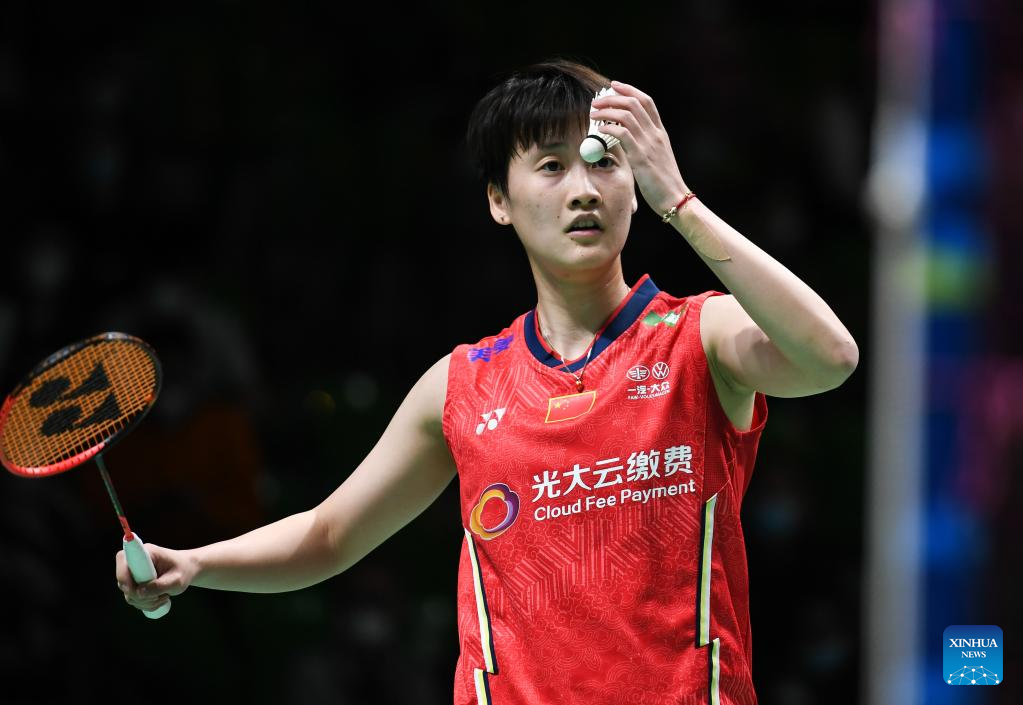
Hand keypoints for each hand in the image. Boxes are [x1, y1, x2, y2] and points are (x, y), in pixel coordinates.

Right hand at [115, 543, 194, 612]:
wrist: (188, 570)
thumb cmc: (183, 570)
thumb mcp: (176, 580)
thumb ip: (159, 586)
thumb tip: (139, 593)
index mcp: (145, 553)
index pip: (122, 559)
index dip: (123, 575)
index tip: (135, 590)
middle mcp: (135, 562)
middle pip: (123, 582)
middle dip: (139, 595)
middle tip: (158, 597)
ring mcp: (134, 574)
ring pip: (129, 594)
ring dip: (145, 602)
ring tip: (164, 597)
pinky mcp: (136, 584)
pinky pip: (134, 599)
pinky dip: (145, 604)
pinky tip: (160, 600)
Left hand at [590, 80, 689, 215]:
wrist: (675, 197)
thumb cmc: (664, 182)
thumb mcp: (656, 158)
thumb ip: (643, 146)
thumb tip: (625, 141)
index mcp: (660, 132)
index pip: (647, 101)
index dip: (630, 90)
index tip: (614, 85)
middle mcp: (655, 134)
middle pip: (634, 103)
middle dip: (613, 97)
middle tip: (597, 100)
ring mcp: (649, 144)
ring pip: (627, 115)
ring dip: (607, 110)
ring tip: (594, 113)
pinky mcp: (641, 157)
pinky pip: (623, 134)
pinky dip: (609, 128)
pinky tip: (600, 130)